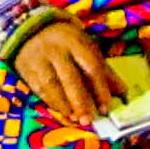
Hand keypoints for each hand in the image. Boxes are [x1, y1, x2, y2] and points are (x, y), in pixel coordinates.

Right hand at [5, 13, 119, 131]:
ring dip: (64, 105)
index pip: (91, 66)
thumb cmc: (66, 42)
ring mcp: (39, 60)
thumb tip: (122, 94)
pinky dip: (52, 103)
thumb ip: (103, 70)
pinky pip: (39, 89)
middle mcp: (56, 50)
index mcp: (76, 41)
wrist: (31, 28)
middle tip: (89, 120)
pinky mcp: (26, 70)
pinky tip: (62, 112)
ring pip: (51, 85)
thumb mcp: (86, 48)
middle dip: (80, 100)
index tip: (106, 108)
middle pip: (69, 77)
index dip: (100, 88)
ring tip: (76, 119)